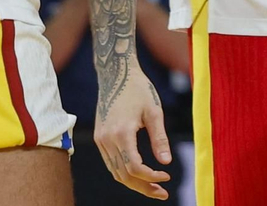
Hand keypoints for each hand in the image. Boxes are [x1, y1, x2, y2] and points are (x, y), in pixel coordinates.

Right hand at [95, 66, 172, 199]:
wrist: (116, 73)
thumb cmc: (139, 89)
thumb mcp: (154, 111)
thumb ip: (159, 138)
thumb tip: (166, 162)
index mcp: (121, 132)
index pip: (134, 167)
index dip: (151, 177)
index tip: (167, 177)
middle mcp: (107, 139)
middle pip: (123, 175)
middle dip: (143, 187)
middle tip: (162, 194)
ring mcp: (100, 140)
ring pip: (115, 172)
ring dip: (134, 183)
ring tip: (154, 188)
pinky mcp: (99, 138)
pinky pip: (110, 163)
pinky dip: (124, 173)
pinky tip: (139, 175)